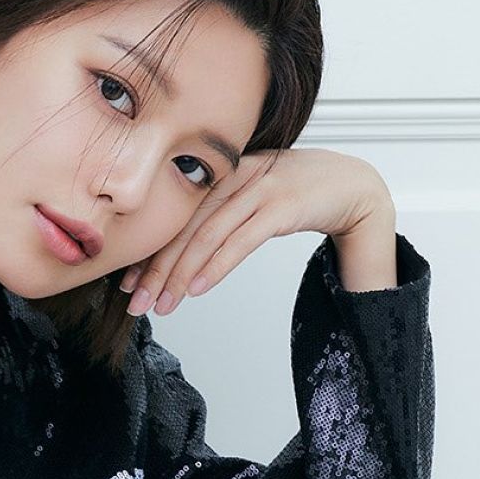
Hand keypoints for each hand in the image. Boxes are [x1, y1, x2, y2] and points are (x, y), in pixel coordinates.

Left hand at [118, 147, 393, 315]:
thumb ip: (217, 217)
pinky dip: (217, 265)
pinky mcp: (283, 205)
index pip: (174, 217)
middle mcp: (234, 176)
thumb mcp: (248, 201)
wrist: (353, 185)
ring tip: (163, 305)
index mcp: (220, 174)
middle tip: (135, 303)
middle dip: (156, 269)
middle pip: (185, 227)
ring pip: (208, 235)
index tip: (126, 282)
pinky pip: (242, 239)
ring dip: (181, 274)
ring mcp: (259, 188)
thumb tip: (180, 254)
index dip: (149, 251)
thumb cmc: (297, 195)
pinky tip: (198, 288)